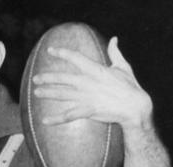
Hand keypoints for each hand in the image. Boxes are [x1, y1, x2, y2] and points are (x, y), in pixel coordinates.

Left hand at [32, 37, 152, 128]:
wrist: (135, 107)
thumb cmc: (131, 87)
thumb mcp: (123, 67)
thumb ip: (115, 52)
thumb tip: (114, 39)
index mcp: (96, 70)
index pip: (75, 58)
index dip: (62, 53)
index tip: (51, 51)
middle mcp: (88, 82)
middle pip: (63, 78)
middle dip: (48, 78)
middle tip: (36, 78)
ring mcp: (87, 97)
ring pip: (63, 94)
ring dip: (48, 93)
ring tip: (36, 92)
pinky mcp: (89, 110)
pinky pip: (69, 115)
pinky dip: (56, 119)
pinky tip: (45, 120)